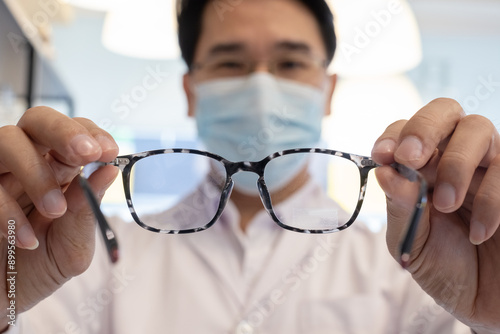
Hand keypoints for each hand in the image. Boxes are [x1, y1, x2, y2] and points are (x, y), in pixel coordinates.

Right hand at [0, 107, 118, 328]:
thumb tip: (109, 170)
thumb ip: (87, 210)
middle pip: (38, 120)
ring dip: (36, 172)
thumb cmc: (42, 266)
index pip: (75, 133)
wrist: (3, 298)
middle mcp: (26, 163)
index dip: (91, 134)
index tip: (108, 151)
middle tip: (85, 153)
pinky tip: (26, 240)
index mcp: (60, 170)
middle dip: (64, 131)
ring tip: (55, 210)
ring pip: (8, 141)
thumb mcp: (73, 244)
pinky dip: (7, 211)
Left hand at [371, 98, 499, 332]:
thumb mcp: (411, 242)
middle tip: (411, 157)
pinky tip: (480, 233)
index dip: (393, 135)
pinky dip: (491, 197)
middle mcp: (455, 158)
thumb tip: (385, 172)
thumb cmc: (445, 268)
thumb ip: (400, 207)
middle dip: (424, 128)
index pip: (405, 131)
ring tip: (446, 205)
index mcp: (421, 169)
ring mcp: (490, 166)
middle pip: (444, 111)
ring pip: (478, 129)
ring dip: (456, 164)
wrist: (487, 302)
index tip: (383, 155)